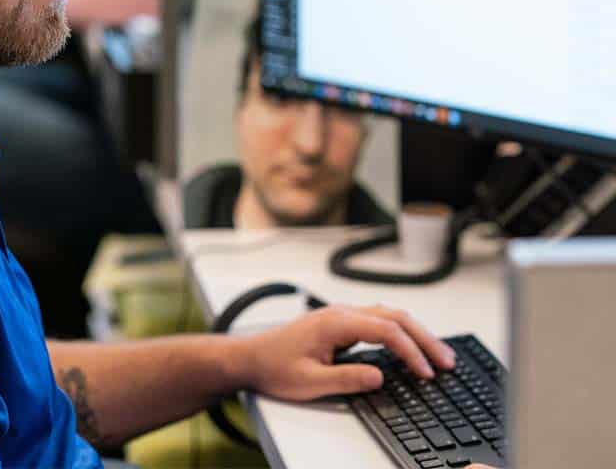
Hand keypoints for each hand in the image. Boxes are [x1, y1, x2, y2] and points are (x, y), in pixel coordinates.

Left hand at [236, 304, 455, 402]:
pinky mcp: (339, 325)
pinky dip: (400, 333)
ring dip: (414, 333)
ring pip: (387, 316)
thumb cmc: (274, 369)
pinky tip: (410, 349)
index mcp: (335, 322)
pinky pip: (377, 322)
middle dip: (423, 337)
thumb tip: (380, 376)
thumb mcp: (309, 382)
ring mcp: (340, 316)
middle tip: (447, 361)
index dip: (411, 351)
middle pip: (392, 316)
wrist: (249, 358)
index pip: (385, 330)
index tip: (427, 373)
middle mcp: (340, 313)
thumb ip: (346, 378)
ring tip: (438, 356)